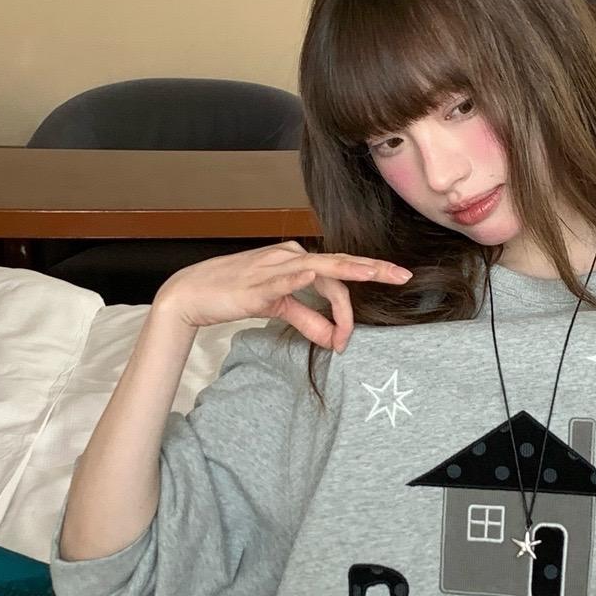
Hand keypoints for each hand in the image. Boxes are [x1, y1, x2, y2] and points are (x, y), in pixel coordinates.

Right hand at [155, 242, 411, 351]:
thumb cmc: (233, 295)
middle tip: (403, 276)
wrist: (192, 293)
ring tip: (374, 275)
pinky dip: (300, 277)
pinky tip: (313, 274)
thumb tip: (335, 340)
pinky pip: (284, 278)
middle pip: (337, 266)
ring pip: (318, 268)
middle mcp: (288, 256)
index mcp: (294, 259)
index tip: (352, 334)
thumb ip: (307, 320)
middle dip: (373, 270)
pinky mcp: (256, 282)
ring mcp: (272, 266)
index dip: (350, 306)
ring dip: (346, 279)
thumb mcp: (277, 308)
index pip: (335, 277)